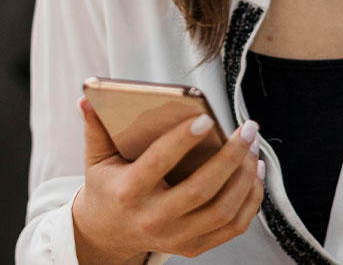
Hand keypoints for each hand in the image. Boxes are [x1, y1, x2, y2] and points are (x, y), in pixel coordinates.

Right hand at [72, 97, 264, 263]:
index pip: (159, 163)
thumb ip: (95, 128)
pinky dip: (250, 199)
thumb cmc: (108, 188)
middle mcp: (153, 218)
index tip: (207, 118)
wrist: (108, 234)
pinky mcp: (194, 246)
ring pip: (223, 209)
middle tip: (248, 129)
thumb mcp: (97, 159)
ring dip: (246, 176)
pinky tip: (255, 171)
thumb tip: (88, 97)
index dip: (183, 140)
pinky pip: (233, 226)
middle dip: (231, 156)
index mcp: (129, 192)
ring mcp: (176, 237)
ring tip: (254, 146)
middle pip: (201, 189)